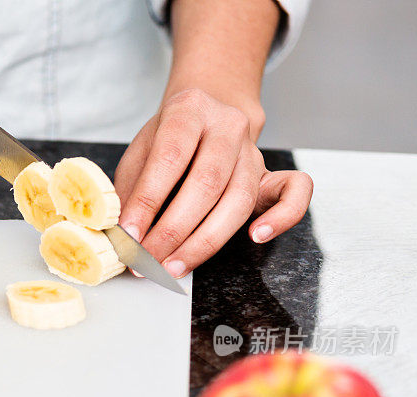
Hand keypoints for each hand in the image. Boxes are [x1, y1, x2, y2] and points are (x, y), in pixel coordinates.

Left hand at [115, 89, 312, 277]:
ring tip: (172, 266)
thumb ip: (130, 189)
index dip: (148, 201)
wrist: (206, 116)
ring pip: (238, 200)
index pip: (169, 158)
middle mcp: (228, 126)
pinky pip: (295, 192)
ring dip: (203, 242)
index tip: (130, 234)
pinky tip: (256, 237)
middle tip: (146, 260)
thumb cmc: (167, 141)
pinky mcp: (271, 173)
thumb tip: (121, 233)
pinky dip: (281, 217)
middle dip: (172, 231)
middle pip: (206, 184)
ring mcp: (254, 150)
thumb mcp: (139, 153)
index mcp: (189, 109)